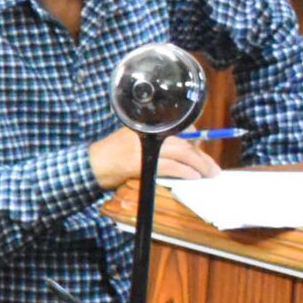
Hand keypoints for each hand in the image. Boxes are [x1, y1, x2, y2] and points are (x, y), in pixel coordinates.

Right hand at [87, 126, 219, 190]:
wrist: (89, 165)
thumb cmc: (110, 155)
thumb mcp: (133, 140)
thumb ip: (154, 142)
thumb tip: (182, 151)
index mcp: (146, 125)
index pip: (179, 128)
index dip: (196, 138)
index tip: (202, 150)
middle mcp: (147, 133)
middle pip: (185, 141)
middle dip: (202, 156)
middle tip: (213, 168)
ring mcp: (144, 147)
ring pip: (182, 153)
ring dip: (199, 165)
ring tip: (209, 174)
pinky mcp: (142, 162)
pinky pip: (172, 166)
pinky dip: (185, 172)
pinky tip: (194, 176)